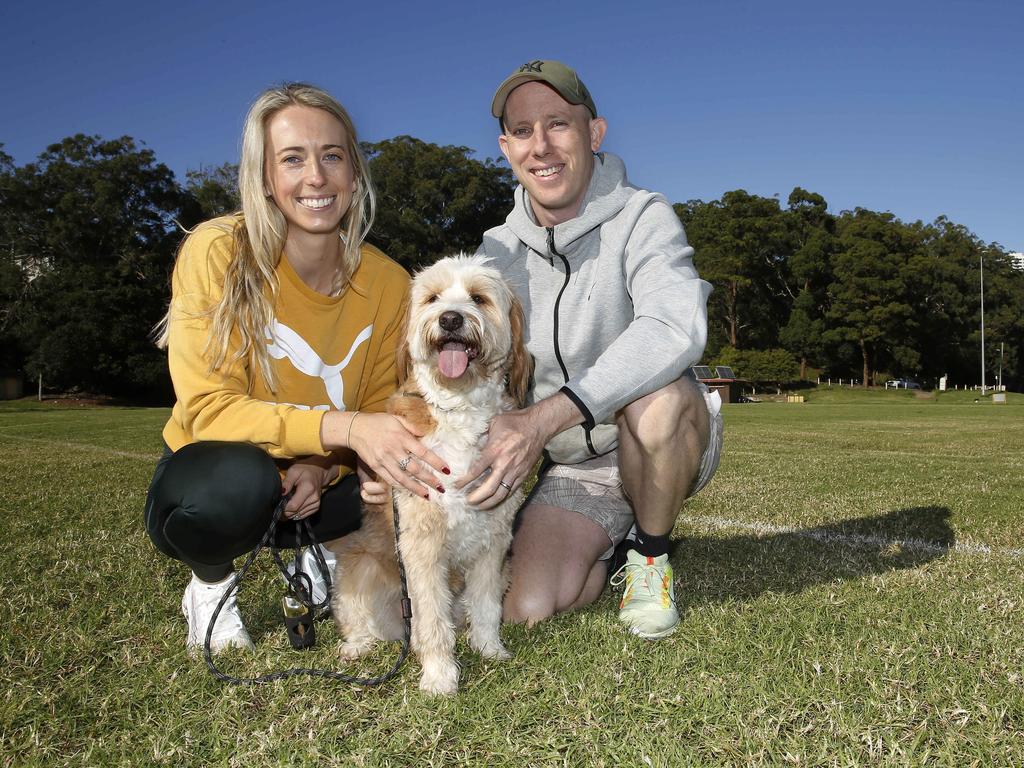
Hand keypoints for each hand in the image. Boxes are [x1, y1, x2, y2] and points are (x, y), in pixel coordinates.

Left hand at [282, 459, 335, 519]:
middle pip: (295, 512)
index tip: (278, 503)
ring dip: (291, 511)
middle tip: (282, 501)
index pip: (293, 506)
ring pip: (297, 515)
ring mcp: (316, 504)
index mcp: (308, 488)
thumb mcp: (293, 471)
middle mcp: (314, 498)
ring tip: (289, 501)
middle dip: (285, 510)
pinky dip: (296, 512)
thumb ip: (287, 482)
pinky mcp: (316, 507)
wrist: (318, 471)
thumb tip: (281, 493)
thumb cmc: (304, 470)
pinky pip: (302, 515)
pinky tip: (295, 504)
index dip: (283, 508)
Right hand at [346, 412, 449, 498]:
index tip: (446, 470)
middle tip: (441, 488)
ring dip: (416, 488)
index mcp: (401, 437)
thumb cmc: (378, 422)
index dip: (435, 462)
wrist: (354, 428)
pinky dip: (400, 486)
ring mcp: (383, 460)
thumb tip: (426, 433)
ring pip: (402, 478)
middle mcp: (393, 450)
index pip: (423, 452)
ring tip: (427, 495)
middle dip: (429, 480)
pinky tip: (409, 490)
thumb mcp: (396, 419)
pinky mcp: (375, 467)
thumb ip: (412, 426)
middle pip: (414, 469)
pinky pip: (390, 480)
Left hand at [455, 394, 584, 509]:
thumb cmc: (515, 422)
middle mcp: (505, 464)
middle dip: (476, 498)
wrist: (538, 425)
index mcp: (495, 451)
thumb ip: (482, 435)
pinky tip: (494, 501)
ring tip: (478, 506)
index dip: (464, 481)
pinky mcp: (524, 474)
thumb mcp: (494, 423)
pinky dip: (502, 498)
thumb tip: (469, 442)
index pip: (476, 470)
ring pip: (501, 494)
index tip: (456, 486)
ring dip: (488, 503)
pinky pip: (512, 491)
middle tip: (466, 502)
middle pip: (489, 488)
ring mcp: (516, 471)